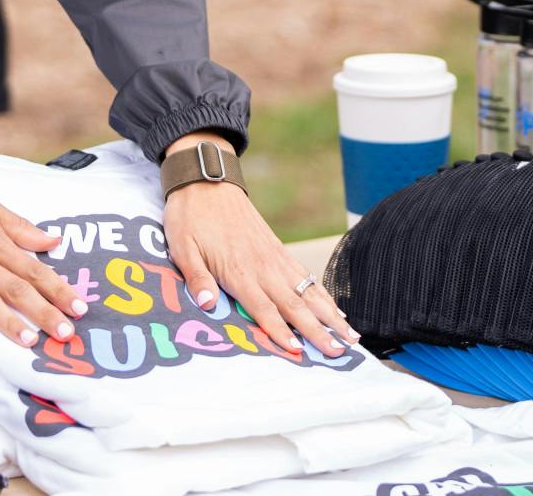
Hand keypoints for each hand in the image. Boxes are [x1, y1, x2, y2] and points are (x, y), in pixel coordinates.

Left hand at [159, 133, 358, 358]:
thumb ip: (197, 277)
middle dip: (317, 331)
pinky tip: (334, 308)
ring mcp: (274, 256)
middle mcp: (263, 266)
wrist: (207, 179)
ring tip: (350, 335)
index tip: (298, 352)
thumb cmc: (190, 215)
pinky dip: (322, 294)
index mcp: (239, 270)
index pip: (263, 308)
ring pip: (307, 292)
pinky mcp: (278, 248)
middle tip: (338, 353)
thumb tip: (207, 305)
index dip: (280, 331)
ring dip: (329, 316)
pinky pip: (304, 276)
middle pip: (295, 305)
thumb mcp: (182, 246)